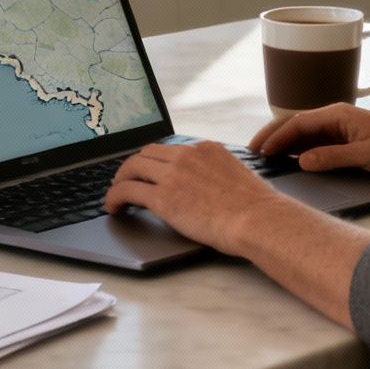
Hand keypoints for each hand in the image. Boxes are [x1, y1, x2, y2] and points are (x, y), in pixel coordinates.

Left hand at [103, 141, 292, 256]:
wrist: (257, 219)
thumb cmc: (256, 208)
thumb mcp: (237, 177)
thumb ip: (217, 175)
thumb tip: (208, 188)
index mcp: (206, 149)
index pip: (171, 149)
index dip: (156, 161)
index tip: (150, 171)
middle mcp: (187, 155)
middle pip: (148, 153)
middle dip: (135, 166)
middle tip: (127, 179)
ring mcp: (173, 174)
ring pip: (133, 167)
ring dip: (120, 179)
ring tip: (115, 193)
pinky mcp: (163, 197)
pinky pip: (127, 190)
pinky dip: (114, 196)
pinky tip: (112, 206)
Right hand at [250, 104, 369, 184]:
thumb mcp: (365, 156)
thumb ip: (332, 157)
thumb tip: (301, 160)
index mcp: (339, 114)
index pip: (297, 122)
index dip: (276, 136)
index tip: (259, 150)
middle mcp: (337, 117)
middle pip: (296, 124)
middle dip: (273, 135)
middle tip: (251, 151)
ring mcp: (342, 128)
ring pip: (305, 133)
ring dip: (284, 143)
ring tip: (264, 157)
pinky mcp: (348, 140)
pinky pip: (317, 142)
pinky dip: (300, 149)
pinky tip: (291, 160)